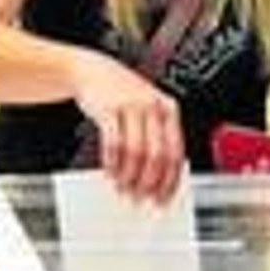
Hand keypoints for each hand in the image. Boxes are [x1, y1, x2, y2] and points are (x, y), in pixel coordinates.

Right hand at [74, 55, 184, 201]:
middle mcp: (153, 106)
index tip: (163, 199)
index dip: (170, 181)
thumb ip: (155, 138)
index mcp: (169, 110)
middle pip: (156, 155)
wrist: (93, 71)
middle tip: (140, 198)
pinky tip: (110, 173)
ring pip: (135, 152)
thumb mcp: (147, 110)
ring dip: (128, 177)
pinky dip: (112, 163)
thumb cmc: (122, 95)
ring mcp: (131, 106)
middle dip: (148, 183)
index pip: (176, 152)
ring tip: (123, 188)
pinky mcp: (109, 109)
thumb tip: (157, 179)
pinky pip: (113, 143)